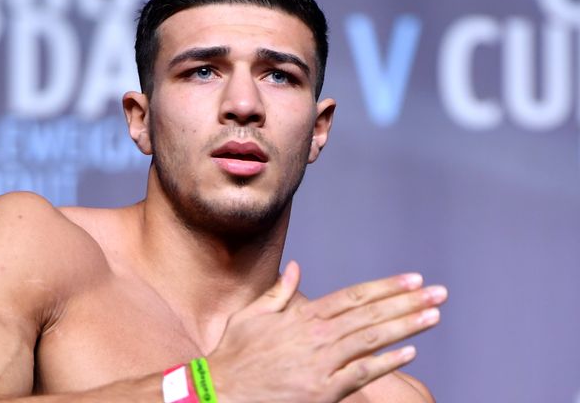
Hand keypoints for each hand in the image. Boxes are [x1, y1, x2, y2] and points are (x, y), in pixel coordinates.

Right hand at [208, 262, 446, 402]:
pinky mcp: (323, 391)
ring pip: (372, 339)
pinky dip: (387, 362)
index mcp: (302, 315)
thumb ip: (280, 292)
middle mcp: (317, 335)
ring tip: (434, 316)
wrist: (221, 391)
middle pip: (371, 314)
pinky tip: (410, 352)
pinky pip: (362, 374)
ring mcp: (322, 363)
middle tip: (438, 293)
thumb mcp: (252, 315)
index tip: (412, 280)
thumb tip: (297, 268)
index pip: (354, 296)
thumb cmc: (234, 354)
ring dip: (406, 326)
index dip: (386, 287)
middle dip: (408, 302)